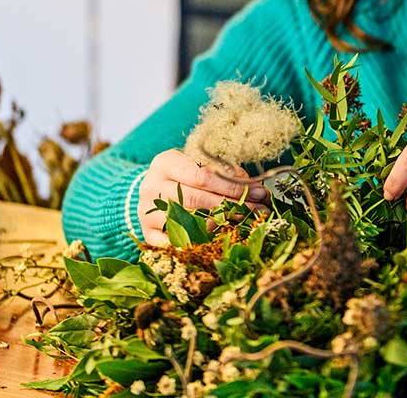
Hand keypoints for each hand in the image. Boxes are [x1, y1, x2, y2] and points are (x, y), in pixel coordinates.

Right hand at [137, 150, 268, 244]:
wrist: (154, 188)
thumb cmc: (185, 173)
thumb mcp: (200, 164)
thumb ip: (224, 172)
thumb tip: (255, 189)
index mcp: (165, 163)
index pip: (203, 176)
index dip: (233, 186)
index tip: (259, 192)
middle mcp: (151, 186)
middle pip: (197, 199)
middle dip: (233, 206)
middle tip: (260, 211)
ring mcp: (146, 211)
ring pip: (188, 221)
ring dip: (221, 225)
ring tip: (247, 225)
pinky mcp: (147, 232)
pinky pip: (175, 242)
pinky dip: (197, 243)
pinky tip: (219, 243)